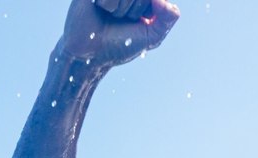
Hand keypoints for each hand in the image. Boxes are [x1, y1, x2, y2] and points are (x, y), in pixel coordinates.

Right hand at [59, 0, 178, 66]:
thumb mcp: (151, 36)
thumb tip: (162, 1)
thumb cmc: (120, 45)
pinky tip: (99, 8)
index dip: (147, 9)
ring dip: (120, 8)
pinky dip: (108, 3)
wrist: (89, 53)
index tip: (140, 20)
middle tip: (122, 19)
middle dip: (135, 9)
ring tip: (110, 15)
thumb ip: (168, 19)